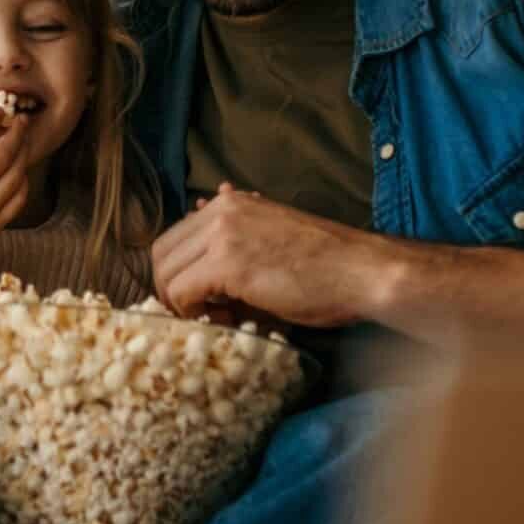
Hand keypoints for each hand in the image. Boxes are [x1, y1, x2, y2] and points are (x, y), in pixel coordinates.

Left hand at [152, 185, 394, 329]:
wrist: (362, 272)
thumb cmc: (325, 264)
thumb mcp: (272, 240)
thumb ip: (232, 241)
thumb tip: (198, 242)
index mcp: (229, 203)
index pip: (175, 237)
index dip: (178, 273)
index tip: (200, 298)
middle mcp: (221, 210)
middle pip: (161, 254)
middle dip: (170, 289)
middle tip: (198, 313)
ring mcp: (222, 234)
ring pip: (166, 274)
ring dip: (181, 304)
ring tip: (215, 318)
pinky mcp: (229, 263)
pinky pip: (182, 292)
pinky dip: (192, 313)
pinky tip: (223, 320)